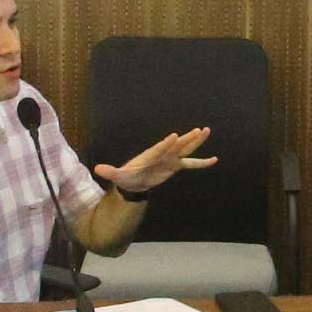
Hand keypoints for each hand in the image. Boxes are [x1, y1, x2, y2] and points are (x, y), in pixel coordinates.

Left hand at [100, 127, 215, 196]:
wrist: (134, 182)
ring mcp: (170, 158)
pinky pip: (191, 163)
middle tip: (198, 129)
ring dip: (196, 141)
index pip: (160, 149)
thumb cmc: (126, 177)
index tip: (174, 136)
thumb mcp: (118, 176)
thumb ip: (110, 172)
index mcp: (150, 155)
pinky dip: (202, 163)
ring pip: (186, 149)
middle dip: (187, 138)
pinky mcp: (175, 165)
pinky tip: (214, 160)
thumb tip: (97, 169)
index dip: (166, 143)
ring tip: (207, 131)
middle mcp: (162, 154)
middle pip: (177, 145)